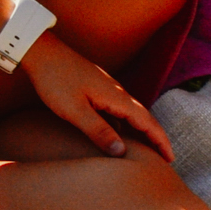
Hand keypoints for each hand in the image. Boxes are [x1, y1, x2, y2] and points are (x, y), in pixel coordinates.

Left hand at [19, 32, 172, 161]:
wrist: (40, 50)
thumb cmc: (55, 80)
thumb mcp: (74, 110)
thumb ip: (99, 131)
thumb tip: (121, 152)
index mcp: (116, 97)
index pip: (147, 123)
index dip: (160, 142)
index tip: (170, 159)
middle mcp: (117, 92)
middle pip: (144, 118)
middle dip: (155, 137)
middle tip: (164, 157)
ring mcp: (107, 88)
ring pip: (131, 113)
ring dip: (141, 130)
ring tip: (145, 148)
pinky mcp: (96, 87)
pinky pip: (118, 109)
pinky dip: (125, 123)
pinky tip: (117, 132)